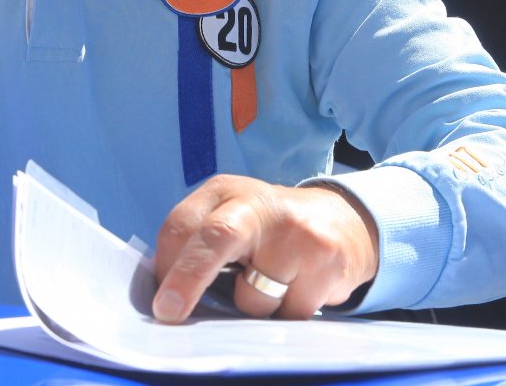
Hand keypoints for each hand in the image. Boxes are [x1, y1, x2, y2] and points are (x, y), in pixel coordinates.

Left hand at [150, 175, 379, 322]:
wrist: (344, 223)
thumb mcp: (229, 219)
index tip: (161, 300)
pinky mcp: (325, 261)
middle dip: (187, 278)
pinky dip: (286, 312)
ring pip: (253, 297)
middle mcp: (258, 204)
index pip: (181, 225)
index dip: (166, 266)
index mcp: (223, 192)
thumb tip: (167, 297)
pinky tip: (299, 287)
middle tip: (169, 312)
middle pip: (215, 238)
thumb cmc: (270, 230)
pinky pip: (288, 313)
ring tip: (272, 283)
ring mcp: (295, 231)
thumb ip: (198, 245)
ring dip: (254, 307)